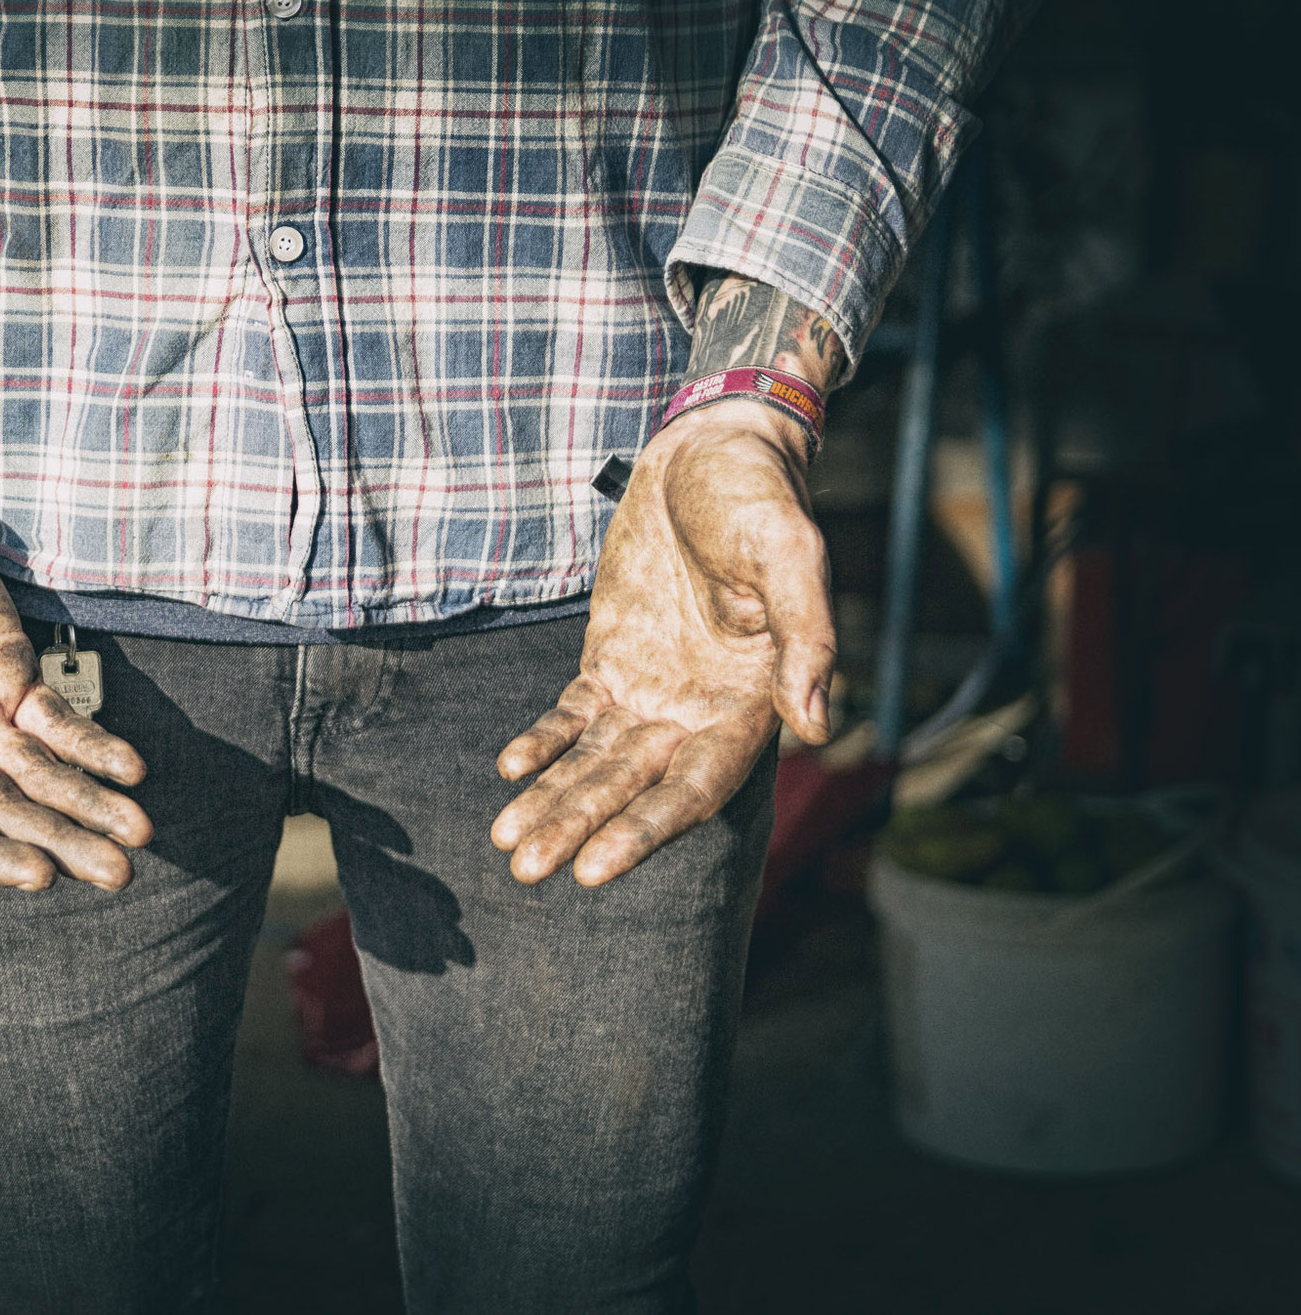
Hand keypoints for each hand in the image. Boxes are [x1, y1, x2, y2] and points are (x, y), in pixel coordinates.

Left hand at [489, 402, 833, 885]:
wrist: (710, 449)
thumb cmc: (759, 497)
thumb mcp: (789, 553)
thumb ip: (806, 637)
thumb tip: (814, 724)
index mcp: (750, 702)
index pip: (693, 788)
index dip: (645, 830)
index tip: (595, 868)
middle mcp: (698, 711)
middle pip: (632, 789)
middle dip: (580, 829)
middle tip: (526, 869)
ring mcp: (651, 689)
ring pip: (595, 763)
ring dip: (552, 802)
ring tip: (505, 842)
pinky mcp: (612, 660)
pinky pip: (573, 716)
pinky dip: (543, 744)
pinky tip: (509, 772)